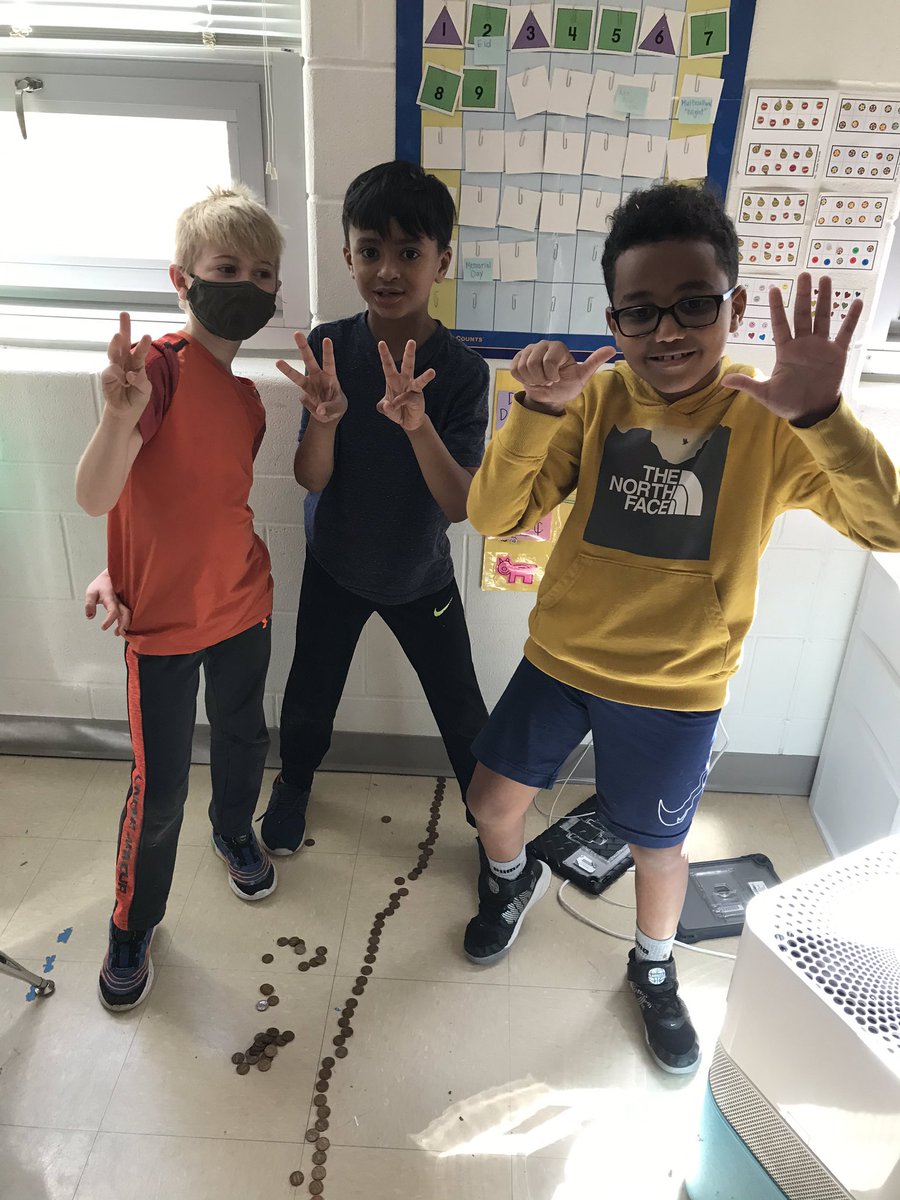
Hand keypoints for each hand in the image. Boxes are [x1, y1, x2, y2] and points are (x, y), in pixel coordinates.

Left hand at [84, 569, 130, 636]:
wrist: (110, 575)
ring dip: (126, 624)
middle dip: (123, 624)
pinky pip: (128, 613)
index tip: (103, 627)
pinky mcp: (124, 604)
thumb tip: (90, 617)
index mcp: (110, 598)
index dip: (109, 620)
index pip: (113, 611)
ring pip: (129, 614)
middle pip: (126, 613)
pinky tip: (122, 627)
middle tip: (117, 633)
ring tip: (120, 632)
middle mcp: (119, 601)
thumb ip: (89, 604)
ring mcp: (123, 602)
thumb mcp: (91, 592)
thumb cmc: (100, 585)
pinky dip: (126, 621)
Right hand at [101, 312, 152, 424]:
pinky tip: (125, 380)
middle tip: (124, 314)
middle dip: (123, 328)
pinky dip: (118, 374)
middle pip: (123, 343)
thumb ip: (141, 382)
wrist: (125, 413)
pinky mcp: (106, 378)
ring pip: (114, 353)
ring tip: (116, 336)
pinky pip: (111, 371)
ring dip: (115, 344)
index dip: (142, 342)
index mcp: (135, 363)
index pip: (138, 349)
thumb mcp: (145, 390)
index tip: (147, 335)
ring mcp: (114, 369)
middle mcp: (124, 362)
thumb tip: (130, 374)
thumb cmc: (136, 398)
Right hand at [276, 333, 347, 423]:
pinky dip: (312, 408)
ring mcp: (309, 385)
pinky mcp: (303, 395)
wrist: (328, 416)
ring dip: (287, 369)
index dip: (328, 351)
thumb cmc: (336, 406)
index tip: (326, 339)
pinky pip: (304, 400)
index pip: (329, 362)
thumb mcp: (340, 407)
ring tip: (278, 362)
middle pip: (309, 360)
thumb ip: (331, 408)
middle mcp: (317, 377)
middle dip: (303, 347)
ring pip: (297, 376)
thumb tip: (319, 409)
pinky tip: (318, 409)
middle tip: (297, 334)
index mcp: (330, 376)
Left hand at [376, 340, 435, 432]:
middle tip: (412, 341)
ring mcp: (413, 389)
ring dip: (426, 376)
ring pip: (419, 380)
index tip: (381, 343)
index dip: (385, 354)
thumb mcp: (386, 409)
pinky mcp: (418, 398)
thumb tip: (387, 405)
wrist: (407, 422)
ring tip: (432, 372)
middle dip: (409, 353)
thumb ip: (384, 407)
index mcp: (393, 380)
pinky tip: (394, 406)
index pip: (388, 365)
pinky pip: (408, 399)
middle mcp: (404, 381)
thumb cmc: (396, 411)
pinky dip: (399, 403)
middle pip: (407, 365)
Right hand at [511, 341, 615, 411]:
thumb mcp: (582, 376)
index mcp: (558, 347)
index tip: (557, 379)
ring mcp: (528, 351)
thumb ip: (594, 361)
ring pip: (523, 366)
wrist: (550, 397)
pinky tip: (530, 379)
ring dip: (532, 379)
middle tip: (547, 381)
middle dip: (541, 379)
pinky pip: (514, 369)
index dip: (551, 375)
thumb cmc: (566, 386)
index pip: (548, 362)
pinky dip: (522, 379)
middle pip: (533, 363)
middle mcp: (543, 345)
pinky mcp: (517, 358)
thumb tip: (612, 349)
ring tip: (539, 380)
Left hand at [722, 274, 861, 424]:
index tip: (773, 289)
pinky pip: (845, 333)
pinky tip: (856, 302)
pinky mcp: (837, 353)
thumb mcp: (765, 394)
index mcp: (785, 350)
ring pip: (822, 317)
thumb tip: (723, 381)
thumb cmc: (787, 403)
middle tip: (804, 274)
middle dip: (803, 294)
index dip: (776, 307)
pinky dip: (851, 319)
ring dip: (825, 299)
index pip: (780, 324)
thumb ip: (747, 384)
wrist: (811, 412)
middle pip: (802, 314)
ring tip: (825, 279)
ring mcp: (821, 347)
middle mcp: (803, 344)